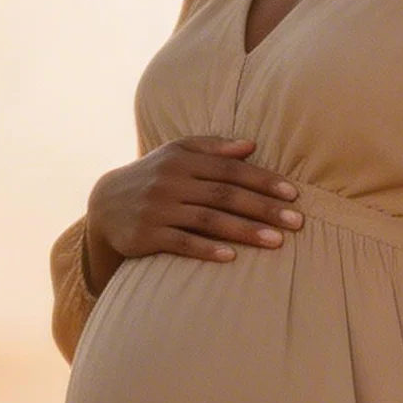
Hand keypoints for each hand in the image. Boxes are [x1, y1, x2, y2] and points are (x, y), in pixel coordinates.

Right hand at [83, 137, 304, 292]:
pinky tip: (231, 257)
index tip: (293, 195)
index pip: (231, 168)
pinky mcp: (146, 235)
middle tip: (297, 222)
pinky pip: (181, 243)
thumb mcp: (176, 154)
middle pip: (225, 194)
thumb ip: (212, 148)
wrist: (105, 205)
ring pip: (208, 220)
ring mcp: (158, 209)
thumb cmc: (153, 176)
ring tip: (277, 241)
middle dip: (264, 208)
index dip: (263, 181)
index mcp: (182, 159)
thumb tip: (251, 146)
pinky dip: (206, 249)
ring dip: (245, 231)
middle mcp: (171, 181)